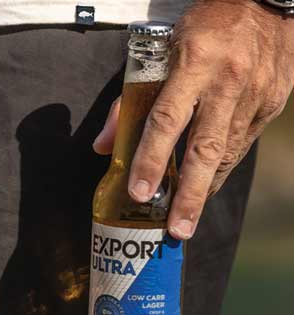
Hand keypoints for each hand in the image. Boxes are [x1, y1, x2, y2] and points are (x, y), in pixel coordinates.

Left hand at [93, 0, 293, 238]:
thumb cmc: (207, 23)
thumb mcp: (163, 47)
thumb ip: (130, 100)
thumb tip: (103, 146)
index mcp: (194, 63)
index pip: (166, 120)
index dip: (151, 160)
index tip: (139, 193)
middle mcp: (227, 81)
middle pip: (204, 150)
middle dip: (189, 196)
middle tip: (176, 230)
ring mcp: (254, 94)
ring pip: (226, 154)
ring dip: (205, 190)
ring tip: (186, 220)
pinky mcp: (271, 103)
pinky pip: (242, 144)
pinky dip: (222, 168)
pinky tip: (207, 185)